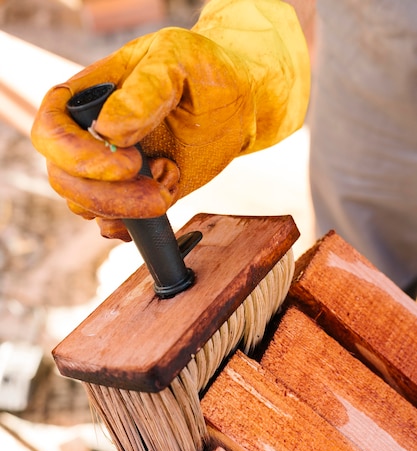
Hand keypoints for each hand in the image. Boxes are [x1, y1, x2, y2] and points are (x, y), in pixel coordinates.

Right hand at [31, 0, 309, 240]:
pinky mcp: (129, 196)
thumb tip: (107, 129)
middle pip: (64, 180)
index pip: (51, 133)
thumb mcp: (177, 62)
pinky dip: (136, 225)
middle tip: (158, 192)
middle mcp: (87, 137)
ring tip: (172, 177)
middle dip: (109, 196)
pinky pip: (111, 225)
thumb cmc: (203, 72)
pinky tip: (166, 197)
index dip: (77, 157)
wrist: (235, 104)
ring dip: (129, 209)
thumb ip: (144, 91)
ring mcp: (106, 171)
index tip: (128, 163)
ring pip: (86, 207)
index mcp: (86, 97)